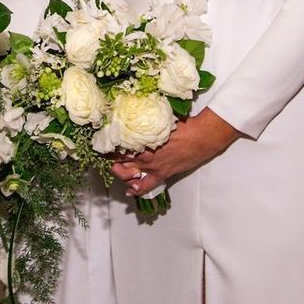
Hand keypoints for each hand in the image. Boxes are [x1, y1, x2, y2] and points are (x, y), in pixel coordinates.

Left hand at [111, 109, 242, 197]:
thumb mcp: (159, 119)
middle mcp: (143, 156)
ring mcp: (151, 167)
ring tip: (118, 169)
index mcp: (140, 141)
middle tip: (108, 156)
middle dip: (112, 160)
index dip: (108, 145)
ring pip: (128, 175)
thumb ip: (145, 121)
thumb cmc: (182, 125)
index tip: (103, 143)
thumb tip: (135, 112)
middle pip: (119, 161)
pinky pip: (146, 187)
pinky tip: (130, 191)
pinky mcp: (162, 175)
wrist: (200, 138)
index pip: (117, 145)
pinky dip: (137, 190)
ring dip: (121, 173)